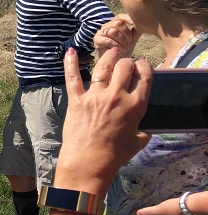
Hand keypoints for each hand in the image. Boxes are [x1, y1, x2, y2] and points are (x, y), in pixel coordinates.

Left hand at [54, 48, 151, 193]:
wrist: (88, 163)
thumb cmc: (114, 156)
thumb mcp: (137, 143)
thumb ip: (143, 132)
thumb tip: (144, 131)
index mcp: (136, 105)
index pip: (144, 76)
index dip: (144, 67)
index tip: (142, 65)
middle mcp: (117, 96)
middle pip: (124, 67)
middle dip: (126, 61)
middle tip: (125, 62)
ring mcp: (95, 96)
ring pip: (103, 67)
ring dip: (108, 57)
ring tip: (111, 52)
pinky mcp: (76, 100)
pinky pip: (73, 77)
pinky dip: (70, 63)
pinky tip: (70, 51)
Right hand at [94, 14, 139, 56]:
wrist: (115, 61)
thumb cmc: (123, 48)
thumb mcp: (132, 39)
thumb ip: (136, 30)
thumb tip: (143, 23)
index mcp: (115, 23)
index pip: (120, 17)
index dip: (127, 18)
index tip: (134, 23)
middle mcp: (107, 26)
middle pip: (118, 23)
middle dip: (126, 33)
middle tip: (129, 42)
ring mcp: (100, 32)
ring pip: (113, 31)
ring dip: (121, 40)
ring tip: (124, 47)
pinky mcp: (97, 40)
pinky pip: (107, 40)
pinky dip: (115, 45)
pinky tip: (118, 49)